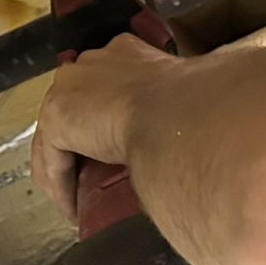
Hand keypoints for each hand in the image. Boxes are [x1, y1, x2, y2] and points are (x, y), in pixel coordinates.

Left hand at [32, 33, 184, 221]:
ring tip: (77, 200)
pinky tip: (73, 209)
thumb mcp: (188, 102)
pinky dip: (62, 188)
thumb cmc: (198, 106)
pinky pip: (52, 161)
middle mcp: (92, 65)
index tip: (112, 145)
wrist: (182, 111)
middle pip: (73, 110)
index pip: (104, 87)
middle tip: (91, 177)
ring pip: (56, 138)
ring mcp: (70, 87)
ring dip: (66, 172)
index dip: (104, 118)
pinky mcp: (58, 116)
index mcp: (126, 54)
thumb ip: (182, 109)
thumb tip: (213, 131)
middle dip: (77, 145)